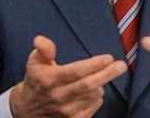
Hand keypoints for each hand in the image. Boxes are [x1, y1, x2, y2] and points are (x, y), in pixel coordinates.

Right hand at [9, 35, 127, 117]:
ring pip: (94, 94)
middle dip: (108, 74)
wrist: (27, 110)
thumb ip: (43, 50)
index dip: (94, 64)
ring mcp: (66, 111)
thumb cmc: (37, 81)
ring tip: (97, 77)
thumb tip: (40, 39)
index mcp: (49, 80)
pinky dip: (97, 96)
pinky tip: (92, 90)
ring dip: (101, 84)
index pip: (75, 71)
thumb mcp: (35, 63)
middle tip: (122, 65)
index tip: (109, 57)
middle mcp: (58, 97)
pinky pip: (94, 105)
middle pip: (88, 85)